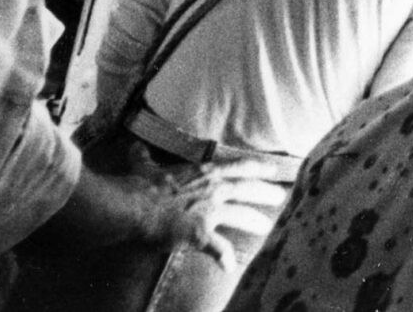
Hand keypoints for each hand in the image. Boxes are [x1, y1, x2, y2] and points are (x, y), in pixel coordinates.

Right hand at [131, 152, 274, 270]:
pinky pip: (218, 248)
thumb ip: (143, 156)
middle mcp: (210, 190)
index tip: (272, 168)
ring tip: (266, 227)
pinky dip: (225, 257)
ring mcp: (208, 211)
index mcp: (199, 173)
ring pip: (240, 215)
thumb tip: (136, 146)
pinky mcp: (200, 233)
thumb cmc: (138, 184)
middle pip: (245, 188)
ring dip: (254, 221)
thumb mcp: (141, 165)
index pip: (235, 166)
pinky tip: (229, 266)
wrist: (132, 205)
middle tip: (280, 196)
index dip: (255, 167)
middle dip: (265, 192)